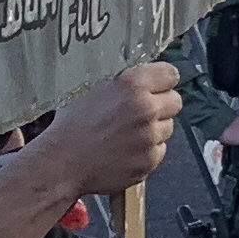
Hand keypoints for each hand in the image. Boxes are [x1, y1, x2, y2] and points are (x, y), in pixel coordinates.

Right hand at [42, 61, 182, 202]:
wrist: (63, 163)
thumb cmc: (72, 126)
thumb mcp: (95, 90)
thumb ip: (125, 83)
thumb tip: (144, 80)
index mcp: (132, 85)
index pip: (171, 74)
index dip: (162, 81)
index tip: (157, 86)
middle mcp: (146, 109)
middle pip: (176, 101)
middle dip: (162, 105)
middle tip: (142, 112)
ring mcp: (150, 138)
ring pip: (168, 128)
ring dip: (154, 129)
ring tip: (128, 134)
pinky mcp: (149, 162)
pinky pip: (159, 151)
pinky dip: (147, 151)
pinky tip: (126, 151)